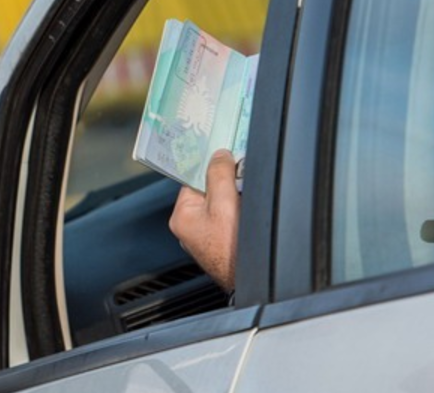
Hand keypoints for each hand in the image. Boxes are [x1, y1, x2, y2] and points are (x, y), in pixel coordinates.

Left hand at [169, 150, 239, 291]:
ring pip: (222, 204)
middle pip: (209, 190)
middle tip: (241, 181)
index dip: (211, 167)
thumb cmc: (233, 250)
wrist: (250, 278)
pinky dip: (240, 211)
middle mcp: (191, 227)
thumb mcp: (224, 203)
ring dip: (236, 198)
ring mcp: (207, 236)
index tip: (224, 157)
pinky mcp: (223, 243)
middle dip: (227, 184)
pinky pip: (230, 217)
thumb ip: (220, 174)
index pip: (193, 179)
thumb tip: (219, 156)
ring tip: (246, 202)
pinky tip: (250, 214)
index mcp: (182, 216)